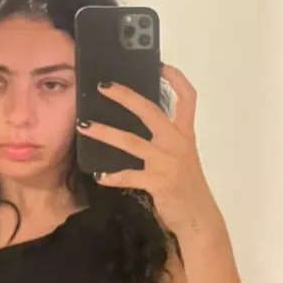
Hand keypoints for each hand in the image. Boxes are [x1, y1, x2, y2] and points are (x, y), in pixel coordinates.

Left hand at [76, 64, 222, 236]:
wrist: (198, 217)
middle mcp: (177, 143)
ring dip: (104, 132)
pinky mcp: (157, 182)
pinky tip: (99, 176)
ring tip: (84, 126)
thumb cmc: (187, 186)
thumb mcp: (182, 158)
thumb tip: (140, 126)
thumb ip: (166, 141)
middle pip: (150, 111)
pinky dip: (112, 176)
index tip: (160, 65)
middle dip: (125, 96)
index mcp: (184, 134)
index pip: (188, 98)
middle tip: (102, 86)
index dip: (176, 79)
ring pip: (131, 141)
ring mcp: (167, 162)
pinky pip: (129, 175)